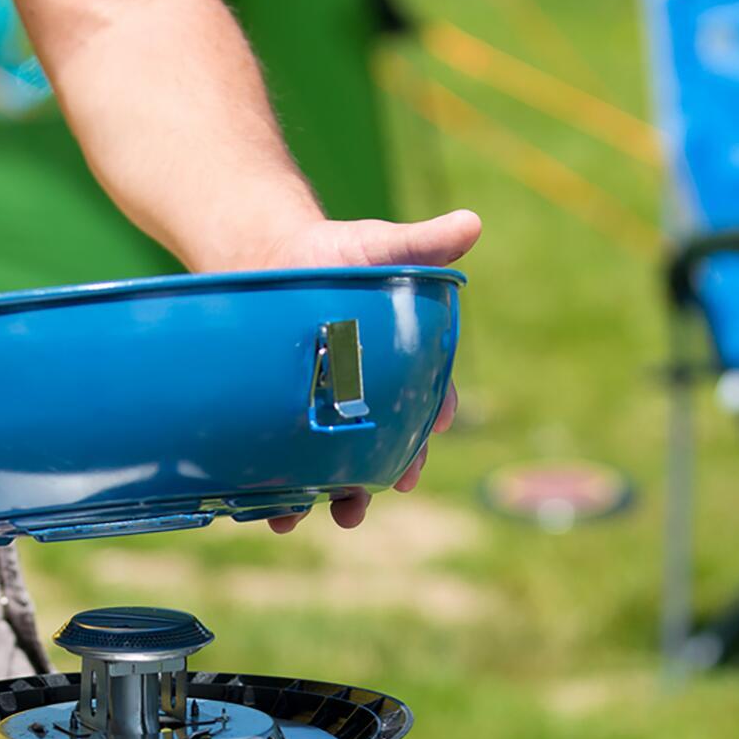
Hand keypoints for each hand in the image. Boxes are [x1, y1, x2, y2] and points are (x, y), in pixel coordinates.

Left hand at [236, 208, 475, 532]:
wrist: (267, 258)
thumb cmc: (336, 253)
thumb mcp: (378, 245)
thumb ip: (422, 244)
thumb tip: (472, 223)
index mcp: (402, 366)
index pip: (429, 397)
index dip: (435, 412)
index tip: (437, 425)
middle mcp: (368, 401)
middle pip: (387, 447)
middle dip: (390, 473)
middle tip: (391, 490)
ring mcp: (326, 417)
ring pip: (339, 468)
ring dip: (337, 497)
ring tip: (334, 515)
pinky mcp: (283, 424)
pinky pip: (288, 470)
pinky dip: (284, 497)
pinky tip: (276, 513)